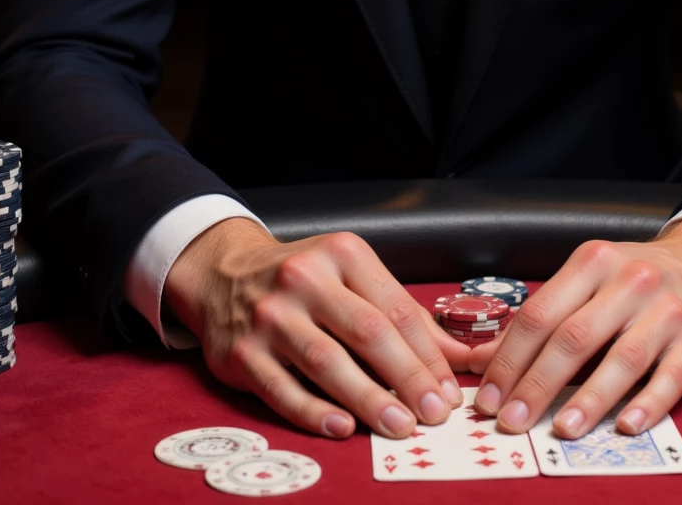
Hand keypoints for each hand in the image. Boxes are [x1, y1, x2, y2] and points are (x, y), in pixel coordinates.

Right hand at [163, 218, 469, 440]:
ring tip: (400, 426)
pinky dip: (314, 412)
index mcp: (341, 254)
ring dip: (368, 399)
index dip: (427, 352)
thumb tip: (456, 358)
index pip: (395, 307)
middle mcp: (304, 279)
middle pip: (367, 332)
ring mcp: (270, 316)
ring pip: (327, 362)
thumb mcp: (351, 275)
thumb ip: (401, 313)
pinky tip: (343, 428)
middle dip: (407, 376)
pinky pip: (282, 390)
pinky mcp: (242, 353)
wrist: (224, 274)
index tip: (449, 389)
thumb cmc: (303, 279)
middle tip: (434, 413)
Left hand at [467, 220, 681, 438]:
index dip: (510, 358)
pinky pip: (672, 378)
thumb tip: (482, 361)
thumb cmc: (633, 280)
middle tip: (513, 420)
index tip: (489, 397)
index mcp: (593, 262)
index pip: (541, 313)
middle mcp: (630, 281)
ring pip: (622, 359)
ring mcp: (667, 310)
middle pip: (575, 337)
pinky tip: (626, 426)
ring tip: (562, 429)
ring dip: (590, 399)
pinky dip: (648, 404)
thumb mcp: (586, 281)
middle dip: (538, 383)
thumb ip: (541, 320)